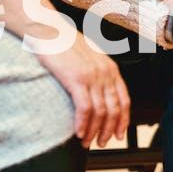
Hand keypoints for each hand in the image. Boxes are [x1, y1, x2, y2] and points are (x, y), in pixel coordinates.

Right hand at [32, 26, 130, 147]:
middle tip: (101, 142)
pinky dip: (83, 124)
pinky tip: (78, 132)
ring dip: (94, 131)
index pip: (124, 100)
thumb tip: (99, 92)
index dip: (123, 120)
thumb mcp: (90, 56)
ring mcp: (92, 76)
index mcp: (111, 68)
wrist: (48, 29)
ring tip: (86, 141)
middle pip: (114, 109)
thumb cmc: (64, 43)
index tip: (118, 134)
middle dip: (108, 130)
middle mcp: (105, 73)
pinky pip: (85, 108)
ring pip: (100, 112)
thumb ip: (97, 72)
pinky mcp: (77, 78)